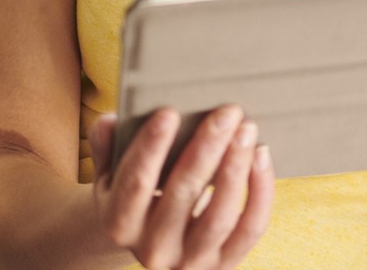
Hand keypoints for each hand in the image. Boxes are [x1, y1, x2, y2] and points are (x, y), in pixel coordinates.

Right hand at [89, 105, 274, 269]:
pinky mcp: (224, 265)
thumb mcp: (110, 175)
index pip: (135, 184)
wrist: (151, 243)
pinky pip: (249, 228)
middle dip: (207, 148)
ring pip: (219, 216)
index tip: (170, 112)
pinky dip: (260, 192)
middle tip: (227, 111)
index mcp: (119, 224)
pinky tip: (260, 155)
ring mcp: (190, 261)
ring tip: (246, 129)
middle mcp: (153, 250)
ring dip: (236, 168)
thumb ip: (107, 147)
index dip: (151, 148)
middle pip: (182, 195)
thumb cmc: (134, 195)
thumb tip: (112, 121)